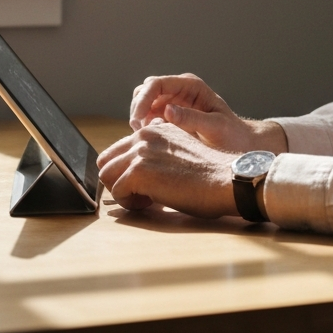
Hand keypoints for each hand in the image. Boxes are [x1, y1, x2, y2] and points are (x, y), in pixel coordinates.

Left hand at [96, 120, 236, 217]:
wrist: (226, 180)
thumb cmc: (209, 173)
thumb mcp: (182, 150)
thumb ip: (160, 151)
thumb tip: (140, 167)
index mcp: (154, 129)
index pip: (118, 149)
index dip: (126, 171)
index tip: (144, 184)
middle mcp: (144, 135)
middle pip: (106, 161)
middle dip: (117, 180)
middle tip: (139, 193)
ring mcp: (140, 152)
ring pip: (106, 176)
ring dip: (122, 192)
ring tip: (145, 200)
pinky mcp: (139, 172)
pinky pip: (117, 192)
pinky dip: (130, 203)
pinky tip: (151, 204)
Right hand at [129, 73, 286, 153]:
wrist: (241, 144)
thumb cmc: (232, 135)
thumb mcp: (215, 127)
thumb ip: (192, 118)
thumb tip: (167, 110)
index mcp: (191, 86)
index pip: (157, 83)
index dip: (143, 99)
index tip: (137, 120)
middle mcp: (180, 90)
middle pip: (146, 90)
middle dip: (138, 108)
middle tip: (138, 131)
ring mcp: (174, 102)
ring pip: (144, 102)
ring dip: (140, 118)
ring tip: (145, 137)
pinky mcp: (170, 116)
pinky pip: (149, 116)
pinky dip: (144, 126)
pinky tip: (150, 140)